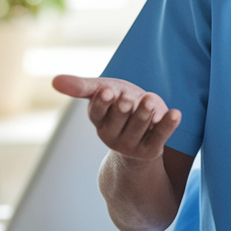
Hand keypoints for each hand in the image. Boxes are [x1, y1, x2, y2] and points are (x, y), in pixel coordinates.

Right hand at [52, 75, 181, 160]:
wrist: (142, 128)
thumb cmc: (119, 103)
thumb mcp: (101, 92)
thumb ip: (81, 87)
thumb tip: (54, 81)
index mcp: (98, 120)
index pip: (97, 111)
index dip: (103, 103)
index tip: (108, 91)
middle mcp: (112, 135)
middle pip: (119, 118)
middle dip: (123, 108)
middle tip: (126, 98)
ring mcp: (132, 144)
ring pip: (139, 126)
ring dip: (144, 112)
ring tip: (149, 99)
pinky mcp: (151, 149)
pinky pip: (161, 136)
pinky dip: (168, 125)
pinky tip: (176, 113)